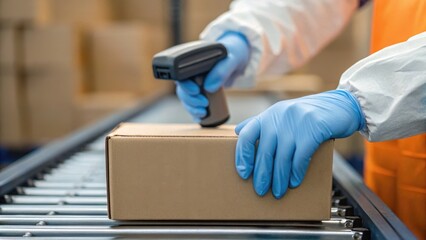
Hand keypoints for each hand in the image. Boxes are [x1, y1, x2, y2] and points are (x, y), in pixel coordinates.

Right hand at [176, 32, 249, 121]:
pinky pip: (193, 105)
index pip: (181, 76)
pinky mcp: (201, 94)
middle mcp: (191, 75)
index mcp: (194, 64)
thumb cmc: (233, 55)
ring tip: (203, 113)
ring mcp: (195, 85)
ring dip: (192, 109)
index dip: (185, 86)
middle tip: (204, 104)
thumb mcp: (231, 60)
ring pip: (186, 100)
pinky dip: (195, 113)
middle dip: (190, 101)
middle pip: (183, 91)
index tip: (196, 91)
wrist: (238, 58)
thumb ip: (222, 71)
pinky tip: (200, 118)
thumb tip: (209, 87)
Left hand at [235, 90, 364, 197]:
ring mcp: (296, 122)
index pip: (247, 135)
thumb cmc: (308, 113)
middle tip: (261, 189)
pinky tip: (294, 182)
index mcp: (268, 115)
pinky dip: (296, 172)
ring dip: (279, 178)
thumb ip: (261, 123)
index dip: (243, 155)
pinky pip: (301, 156)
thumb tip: (238, 132)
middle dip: (262, 174)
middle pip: (265, 151)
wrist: (340, 104)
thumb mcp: (282, 113)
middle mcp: (279, 117)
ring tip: (278, 191)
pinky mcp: (314, 128)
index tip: (243, 173)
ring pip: (283, 157)